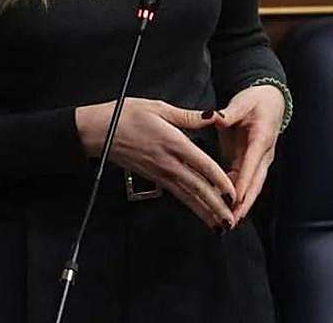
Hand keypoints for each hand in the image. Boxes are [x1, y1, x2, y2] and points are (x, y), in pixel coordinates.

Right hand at [75, 98, 236, 230]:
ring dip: (205, 212)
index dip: (220, 181)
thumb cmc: (125, 116)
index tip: (234, 193)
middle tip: (232, 220)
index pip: (202, 165)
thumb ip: (188, 116)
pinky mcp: (154, 178)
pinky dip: (192, 206)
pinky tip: (202, 213)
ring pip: (188, 196)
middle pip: (197, 187)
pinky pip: (177, 194)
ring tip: (221, 225)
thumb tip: (213, 116)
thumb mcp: (158, 107)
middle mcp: (167, 162)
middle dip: (216, 206)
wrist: (98, 132)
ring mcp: (160, 173)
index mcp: (172, 142)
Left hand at [215, 84, 285, 222]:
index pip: (252, 164)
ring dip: (242, 204)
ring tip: (230, 221)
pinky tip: (226, 206)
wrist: (270, 101)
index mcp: (261, 139)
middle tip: (233, 219)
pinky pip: (245, 181)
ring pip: (252, 186)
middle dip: (244, 202)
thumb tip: (216, 117)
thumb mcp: (243, 102)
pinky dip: (237, 195)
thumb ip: (230, 112)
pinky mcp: (252, 162)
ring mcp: (259, 160)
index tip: (235, 198)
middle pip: (255, 182)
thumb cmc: (256, 101)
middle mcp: (263, 154)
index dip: (244, 182)